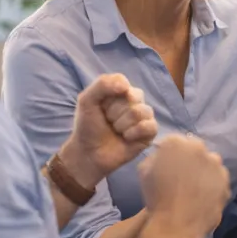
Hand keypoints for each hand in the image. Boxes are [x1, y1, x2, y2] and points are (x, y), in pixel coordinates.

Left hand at [59, 73, 157, 189]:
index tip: (101, 108)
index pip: (123, 84)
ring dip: (122, 124)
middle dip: (115, 112)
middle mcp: (135, 103)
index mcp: (121, 92)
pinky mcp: (149, 134)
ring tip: (116, 131)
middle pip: (134, 97)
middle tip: (108, 122)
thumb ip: (102, 84)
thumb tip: (126, 86)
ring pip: (141, 112)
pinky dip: (133, 133)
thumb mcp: (86, 100)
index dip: (110, 98)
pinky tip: (126, 138)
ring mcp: (144, 118)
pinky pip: (150, 126)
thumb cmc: (87, 126)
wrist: (88, 153)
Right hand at [138, 135, 230, 237]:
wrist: (175, 226)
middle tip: (181, 178)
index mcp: (178, 144)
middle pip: (196, 151)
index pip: (176, 142)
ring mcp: (217, 167)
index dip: (171, 153)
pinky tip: (202, 199)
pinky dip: (212, 187)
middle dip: (189, 160)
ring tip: (193, 190)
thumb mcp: (144, 170)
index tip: (168, 165)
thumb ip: (156, 156)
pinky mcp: (226, 184)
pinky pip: (218, 181)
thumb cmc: (155, 197)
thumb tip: (164, 155)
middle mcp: (201, 150)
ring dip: (203, 172)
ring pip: (210, 165)